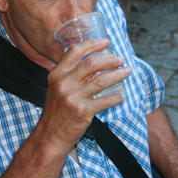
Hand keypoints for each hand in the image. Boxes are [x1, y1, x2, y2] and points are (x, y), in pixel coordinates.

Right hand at [37, 38, 128, 153]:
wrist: (50, 135)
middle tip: (120, 59)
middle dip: (110, 59)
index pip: (75, 51)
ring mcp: (74, 97)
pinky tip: (121, 96)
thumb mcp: (56, 87)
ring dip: (118, 74)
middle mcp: (64, 83)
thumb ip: (69, 74)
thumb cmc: (56, 111)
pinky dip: (116, 97)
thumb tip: (93, 62)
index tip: (106, 42)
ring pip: (102, 80)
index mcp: (56, 74)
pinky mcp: (83, 111)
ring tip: (126, 72)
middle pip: (92, 63)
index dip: (93, 44)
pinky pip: (106, 100)